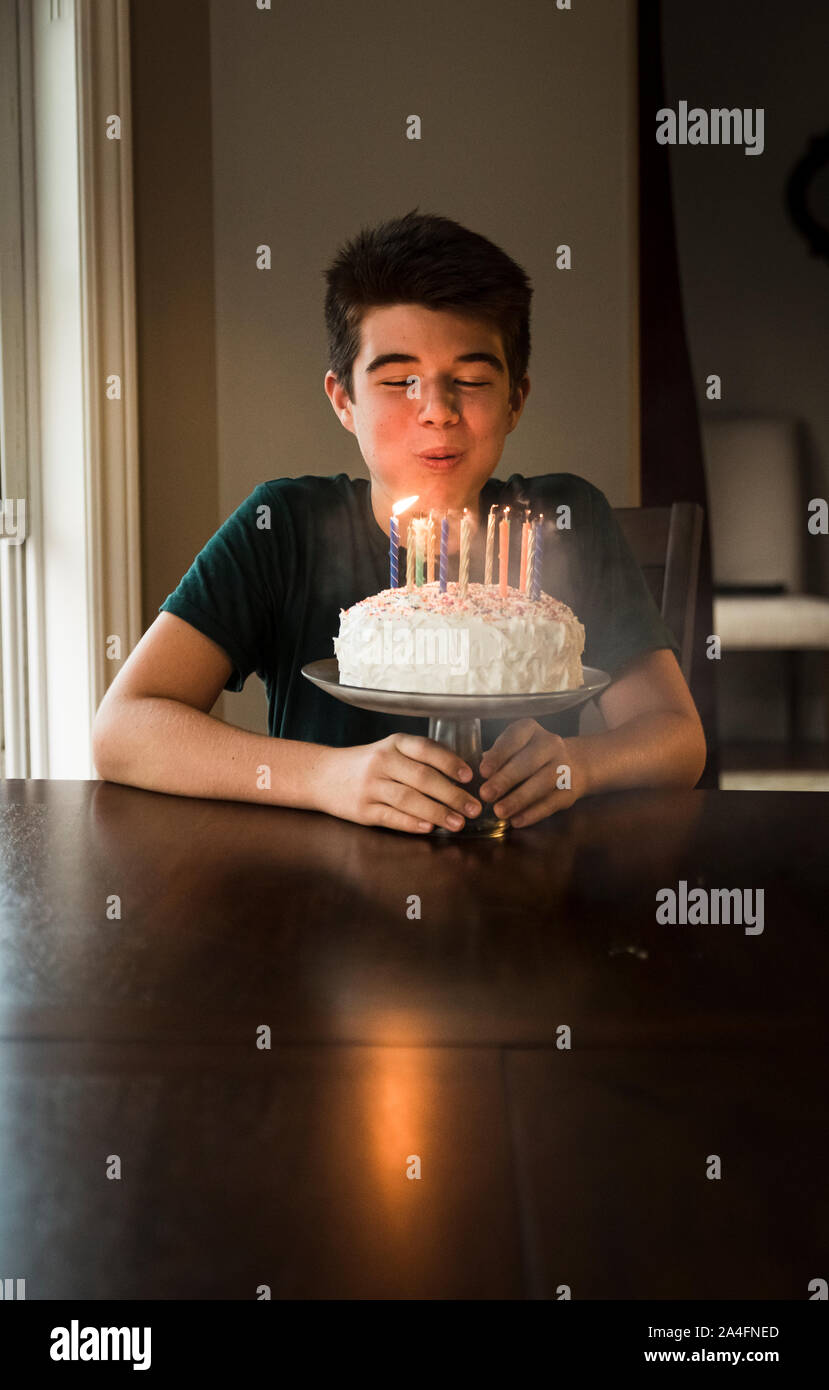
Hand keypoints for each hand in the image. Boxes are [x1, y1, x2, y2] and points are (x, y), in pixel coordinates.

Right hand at [320, 734, 481, 833]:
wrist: (322, 775)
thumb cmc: (367, 764)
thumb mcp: (390, 751)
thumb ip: (420, 758)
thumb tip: (462, 775)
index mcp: (394, 744)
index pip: (426, 749)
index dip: (450, 762)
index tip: (470, 776)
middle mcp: (382, 762)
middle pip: (422, 778)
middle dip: (452, 795)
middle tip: (474, 808)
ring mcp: (370, 786)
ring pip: (408, 799)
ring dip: (437, 812)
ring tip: (458, 822)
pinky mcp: (361, 810)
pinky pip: (390, 817)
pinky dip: (412, 823)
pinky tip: (429, 828)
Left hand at [478, 719, 586, 827]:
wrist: (573, 764)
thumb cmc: (528, 756)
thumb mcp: (512, 750)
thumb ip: (495, 760)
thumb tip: (474, 777)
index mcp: (530, 729)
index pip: (514, 738)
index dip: (498, 755)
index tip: (482, 771)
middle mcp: (550, 743)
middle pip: (529, 761)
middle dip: (506, 779)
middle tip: (485, 795)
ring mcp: (564, 766)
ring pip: (542, 783)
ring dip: (519, 799)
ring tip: (499, 812)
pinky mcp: (570, 790)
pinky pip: (551, 803)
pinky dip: (533, 814)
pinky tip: (516, 821)